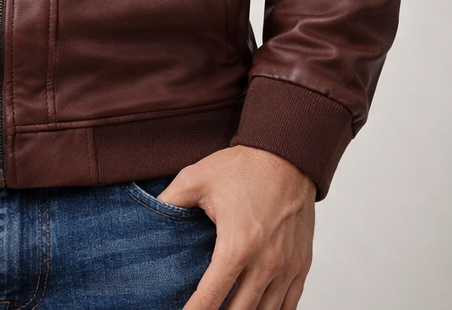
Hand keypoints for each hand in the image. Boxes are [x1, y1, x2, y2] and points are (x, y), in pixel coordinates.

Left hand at [156, 145, 316, 309]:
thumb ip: (170, 200)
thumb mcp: (197, 178)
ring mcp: (286, 268)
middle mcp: (265, 264)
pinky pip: (289, 306)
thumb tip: (150, 213)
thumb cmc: (244, 167)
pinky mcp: (301, 266)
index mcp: (237, 245)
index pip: (211, 297)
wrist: (288, 155)